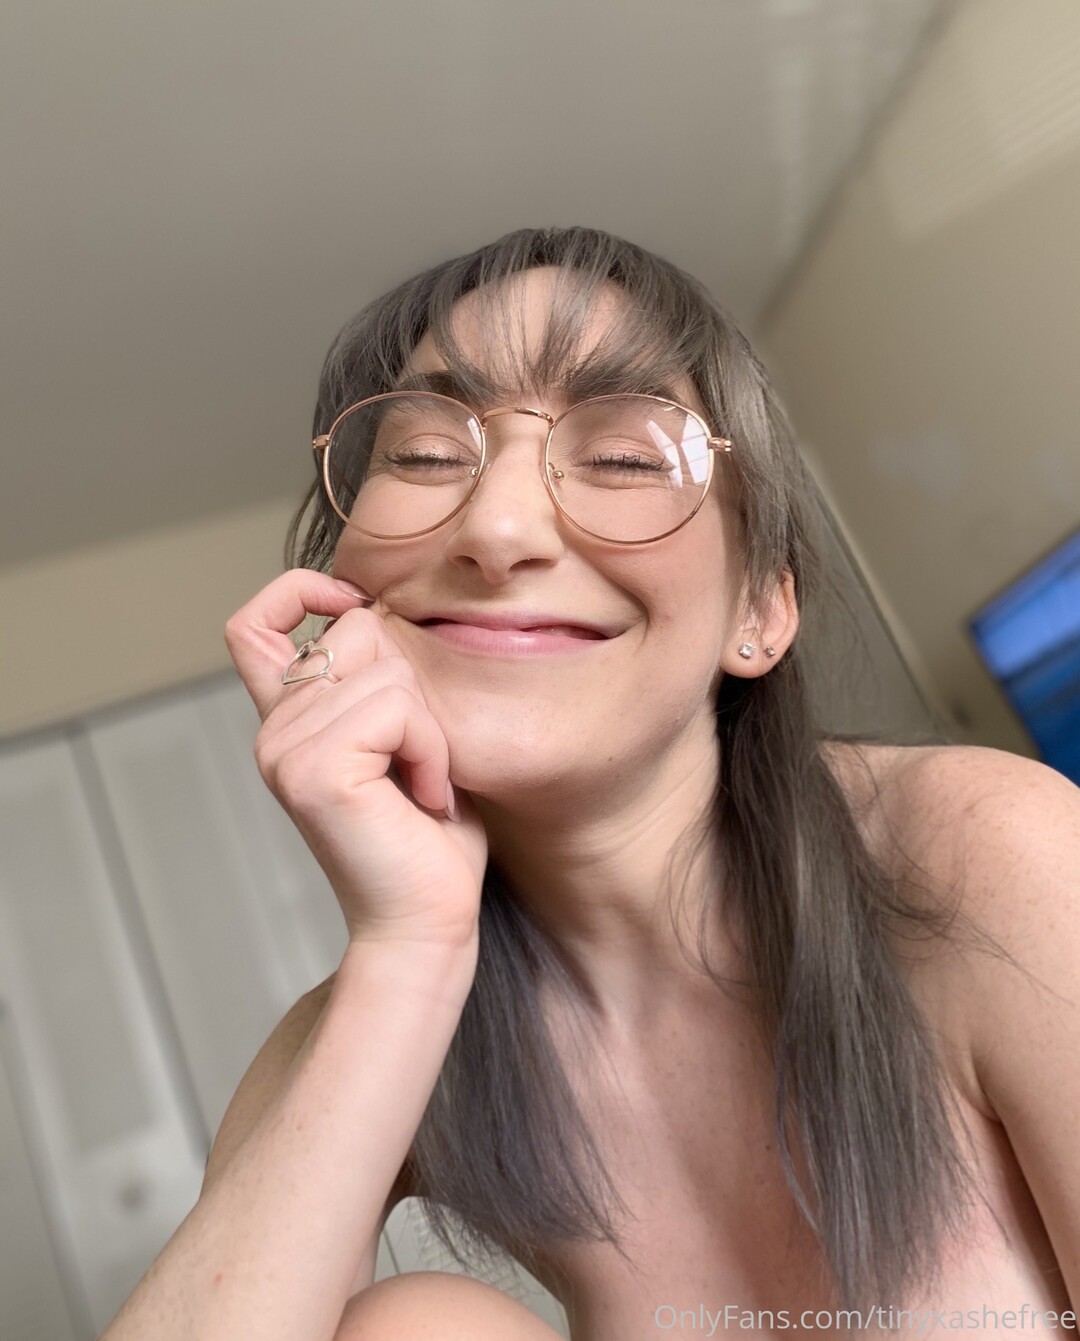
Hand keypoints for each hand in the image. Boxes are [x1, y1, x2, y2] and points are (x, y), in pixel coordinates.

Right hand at [224, 569, 487, 949]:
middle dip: (413, 685)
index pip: (253, 624)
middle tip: (420, 760)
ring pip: (386, 668)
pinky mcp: (314, 770)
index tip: (351, 602)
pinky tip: (424, 797)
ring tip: (422, 785)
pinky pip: (398, 707)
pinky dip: (430, 747)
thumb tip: (383, 612)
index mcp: (287, 723)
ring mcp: (285, 750)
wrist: (427, 924)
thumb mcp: (406, 741)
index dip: (300, 590)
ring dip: (430, 727)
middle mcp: (273, 732)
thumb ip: (382, 684)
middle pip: (356, 628)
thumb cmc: (429, 841)